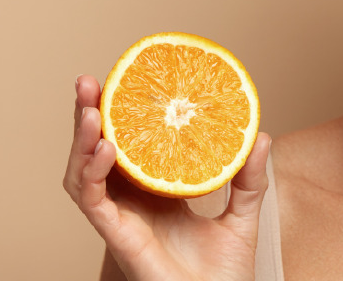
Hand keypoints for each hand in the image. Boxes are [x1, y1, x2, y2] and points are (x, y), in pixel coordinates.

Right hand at [63, 75, 270, 280]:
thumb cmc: (227, 273)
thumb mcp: (243, 215)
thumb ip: (249, 179)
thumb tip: (260, 135)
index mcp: (156, 194)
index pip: (129, 147)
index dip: (120, 117)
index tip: (124, 81)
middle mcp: (132, 204)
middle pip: (98, 152)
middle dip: (88, 116)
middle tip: (87, 81)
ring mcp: (122, 220)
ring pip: (83, 174)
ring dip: (82, 140)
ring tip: (91, 107)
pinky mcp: (118, 238)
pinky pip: (94, 202)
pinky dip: (93, 174)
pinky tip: (106, 148)